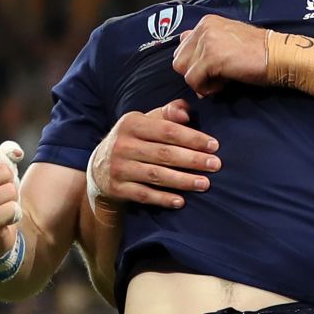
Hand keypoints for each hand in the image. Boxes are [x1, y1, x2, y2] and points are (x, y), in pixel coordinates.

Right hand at [0, 142, 22, 258]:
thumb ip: (7, 154)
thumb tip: (17, 153)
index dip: (4, 165)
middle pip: (5, 171)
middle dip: (10, 184)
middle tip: (2, 196)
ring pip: (11, 190)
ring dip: (13, 200)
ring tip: (2, 208)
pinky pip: (12, 209)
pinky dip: (14, 214)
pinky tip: (5, 220)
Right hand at [89, 99, 220, 212]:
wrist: (98, 167)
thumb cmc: (134, 140)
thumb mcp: (146, 122)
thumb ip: (168, 113)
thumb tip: (186, 112)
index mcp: (132, 124)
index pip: (167, 130)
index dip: (192, 138)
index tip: (214, 145)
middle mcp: (123, 145)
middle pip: (164, 153)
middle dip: (193, 160)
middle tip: (216, 165)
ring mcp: (118, 168)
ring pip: (156, 175)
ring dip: (183, 180)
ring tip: (205, 183)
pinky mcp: (117, 188)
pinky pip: (143, 195)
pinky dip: (162, 199)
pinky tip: (181, 201)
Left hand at [172, 15, 267, 96]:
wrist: (279, 56)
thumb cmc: (258, 53)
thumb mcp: (227, 40)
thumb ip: (206, 43)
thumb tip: (185, 54)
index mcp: (206, 22)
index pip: (183, 48)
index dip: (195, 65)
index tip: (213, 70)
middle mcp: (204, 27)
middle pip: (179, 60)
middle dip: (195, 73)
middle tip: (216, 78)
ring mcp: (207, 41)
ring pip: (185, 71)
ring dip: (201, 81)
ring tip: (221, 80)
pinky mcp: (212, 57)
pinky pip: (194, 80)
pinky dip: (207, 88)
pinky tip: (224, 84)